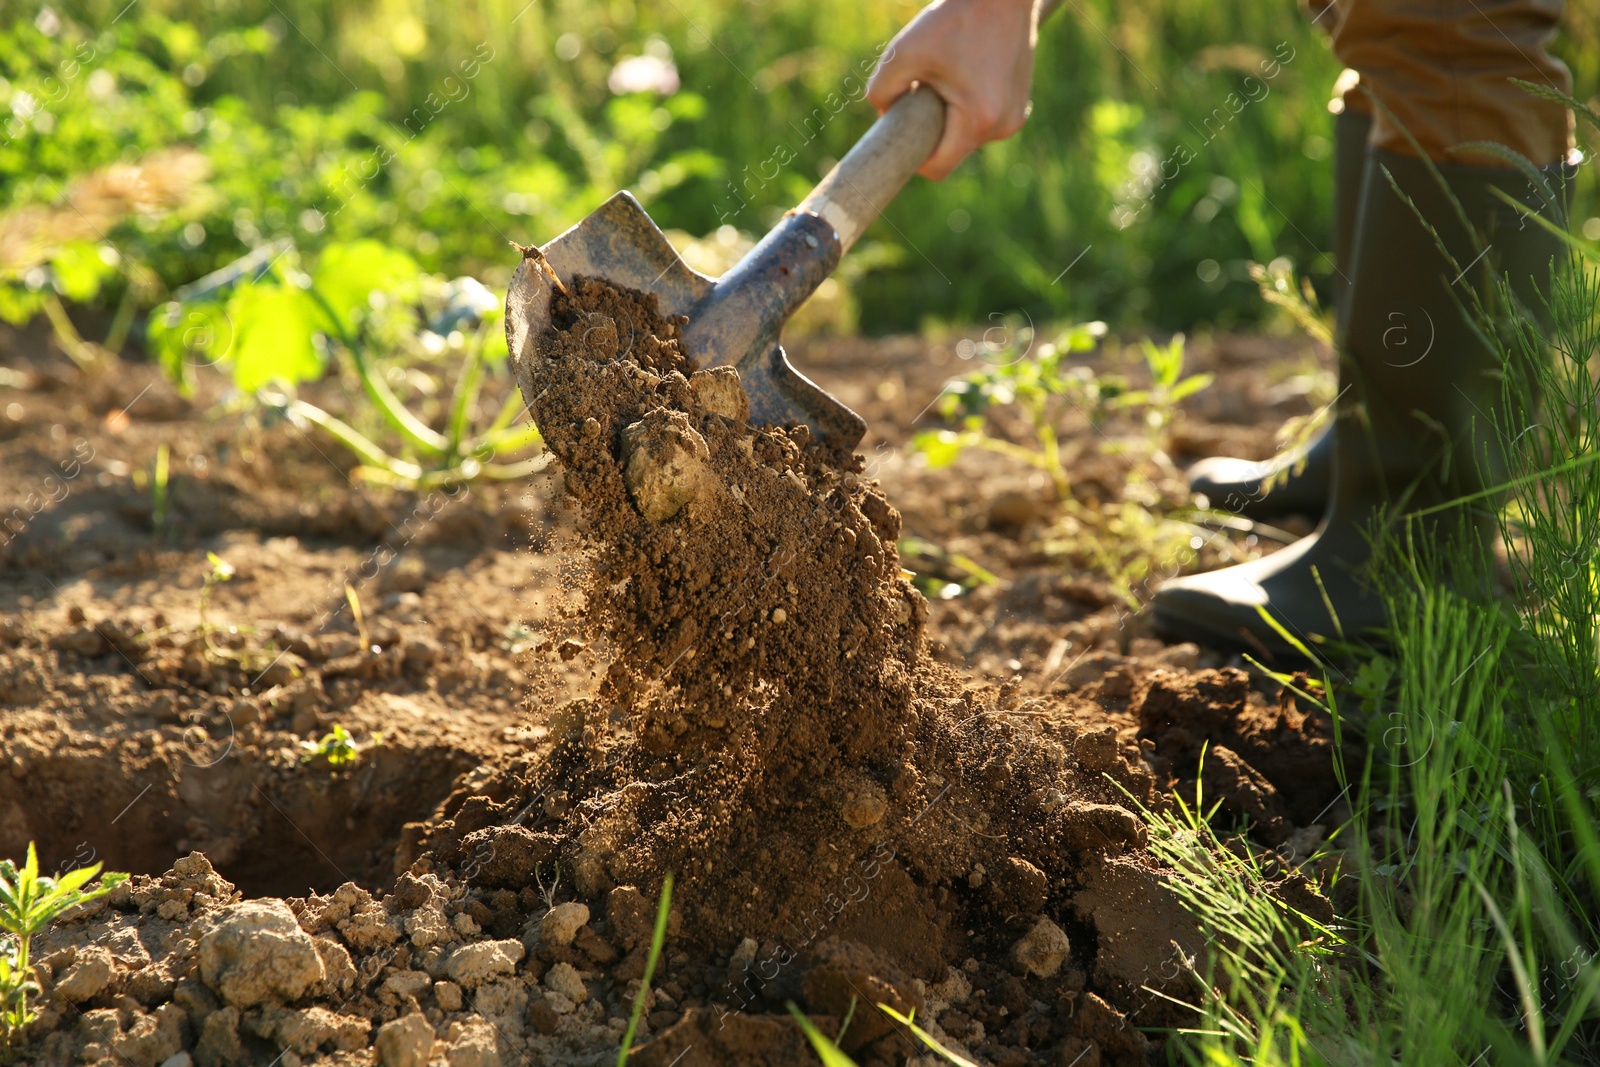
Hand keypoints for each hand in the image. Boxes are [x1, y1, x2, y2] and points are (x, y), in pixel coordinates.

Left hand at [866, 0, 1039, 179]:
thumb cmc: (953, 19)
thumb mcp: (904, 52)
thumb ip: (880, 91)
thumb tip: (882, 117)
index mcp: (979, 120)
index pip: (938, 168)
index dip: (913, 160)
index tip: (899, 141)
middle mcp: (1004, 126)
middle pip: (953, 152)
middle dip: (931, 134)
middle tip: (916, 99)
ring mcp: (1016, 116)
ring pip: (967, 137)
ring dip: (949, 120)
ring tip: (943, 82)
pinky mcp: (1020, 104)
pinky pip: (983, 122)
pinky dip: (966, 109)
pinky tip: (961, 78)